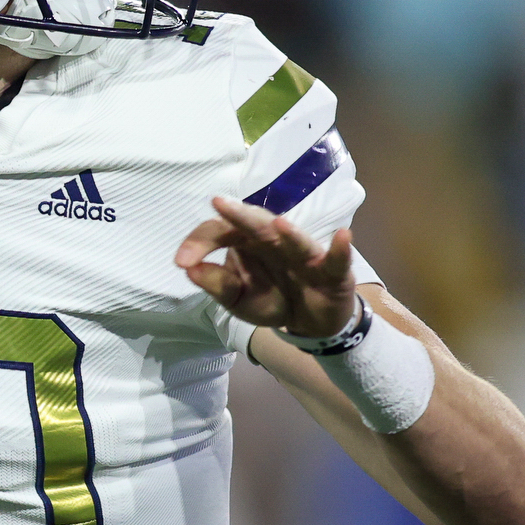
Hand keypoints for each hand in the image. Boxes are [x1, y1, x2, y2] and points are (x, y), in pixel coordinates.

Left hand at [175, 196, 357, 339]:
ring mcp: (303, 252)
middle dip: (238, 215)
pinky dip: (340, 248)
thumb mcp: (237, 299)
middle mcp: (273, 240)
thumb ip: (215, 284)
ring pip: (294, 239)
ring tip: (279, 224)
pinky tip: (343, 236)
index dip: (199, 243)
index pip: (219, 233)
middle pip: (255, 223)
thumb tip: (188, 269)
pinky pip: (335, 258)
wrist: (308, 321)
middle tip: (218, 203)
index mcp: (245, 242)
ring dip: (289, 232)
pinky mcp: (330, 268)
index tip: (181, 261)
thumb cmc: (271, 298)